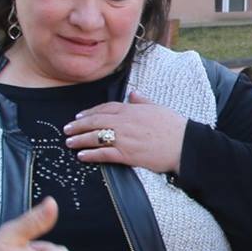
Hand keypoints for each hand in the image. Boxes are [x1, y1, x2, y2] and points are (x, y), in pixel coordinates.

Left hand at [64, 93, 188, 175]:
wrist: (184, 144)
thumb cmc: (174, 126)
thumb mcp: (157, 107)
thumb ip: (142, 101)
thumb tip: (132, 94)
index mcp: (131, 109)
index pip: (105, 108)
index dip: (90, 113)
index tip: (79, 117)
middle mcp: (124, 122)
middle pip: (95, 122)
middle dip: (78, 126)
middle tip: (67, 130)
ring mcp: (124, 138)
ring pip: (95, 137)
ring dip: (80, 139)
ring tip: (69, 143)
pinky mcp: (127, 154)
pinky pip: (104, 154)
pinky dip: (91, 154)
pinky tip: (82, 156)